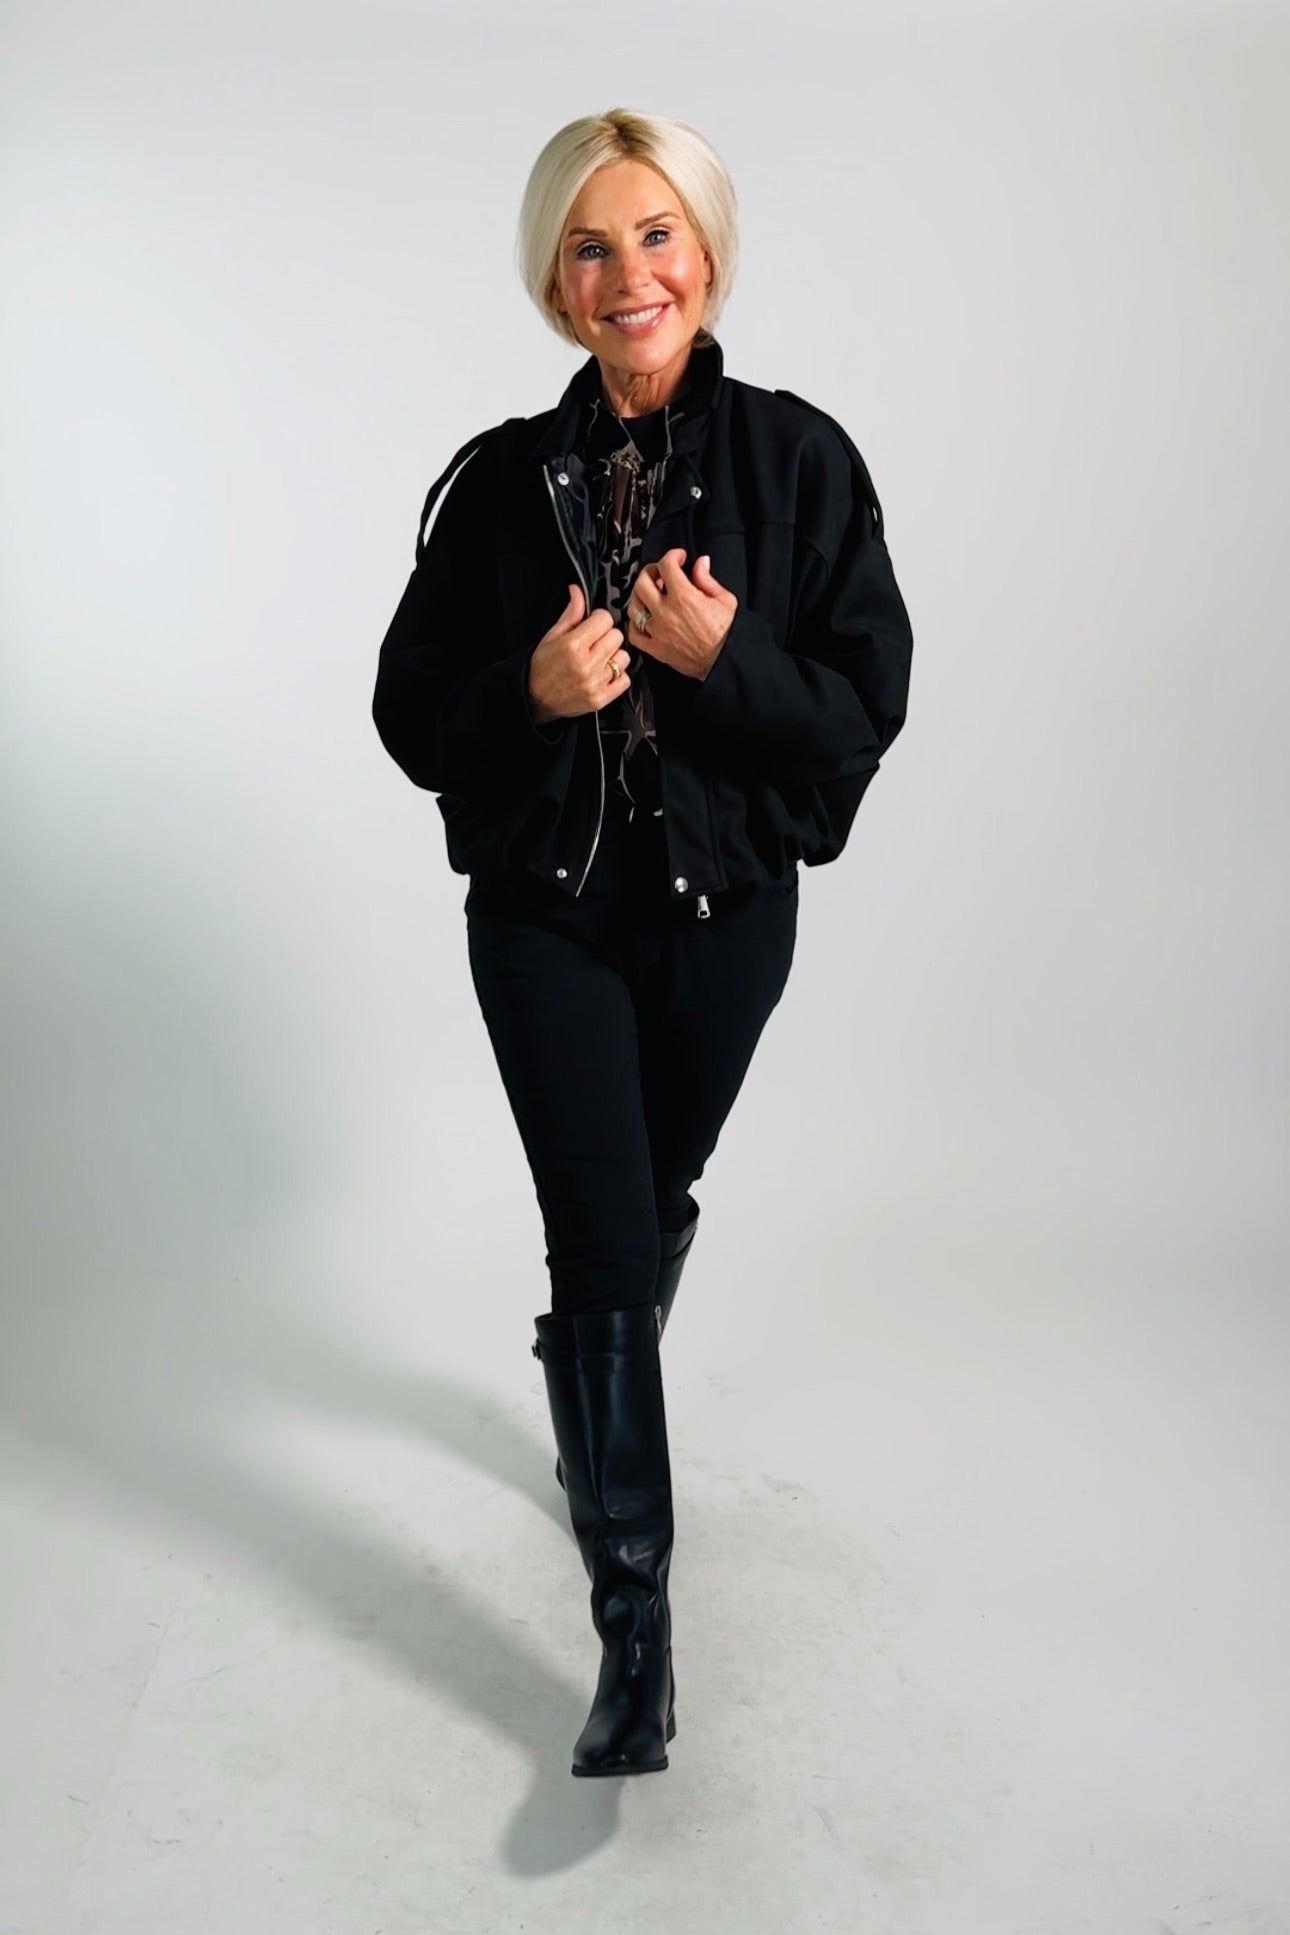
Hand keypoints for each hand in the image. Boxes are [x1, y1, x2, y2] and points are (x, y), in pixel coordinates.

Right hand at [527, 583, 631, 722]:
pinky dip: (617, 675)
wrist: (534, 698)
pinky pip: (625, 679)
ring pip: (624, 657)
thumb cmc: (542, 668)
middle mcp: (586, 665)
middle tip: (593, 644)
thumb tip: (578, 592)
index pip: (605, 619)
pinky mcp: (601, 698)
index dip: (598, 619)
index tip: (592, 624)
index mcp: (573, 646)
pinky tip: (602, 673)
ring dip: (613, 656)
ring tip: (597, 660)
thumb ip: (571, 614)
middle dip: (605, 636)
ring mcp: (595, 683)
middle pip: (616, 636)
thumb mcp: (552, 636)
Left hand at [626, 549, 736, 681]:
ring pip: (634, 606)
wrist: (726, 662)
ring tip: (650, 594)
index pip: (667, 565)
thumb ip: (707, 579)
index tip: (678, 557)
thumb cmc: (728, 634)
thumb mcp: (725, 600)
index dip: (672, 556)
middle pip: (642, 582)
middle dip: (651, 571)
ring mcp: (658, 632)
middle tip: (660, 572)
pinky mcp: (656, 649)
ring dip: (640, 596)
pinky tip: (644, 618)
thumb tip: (700, 563)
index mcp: (684, 598)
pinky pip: (634, 634)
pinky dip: (635, 624)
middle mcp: (667, 613)